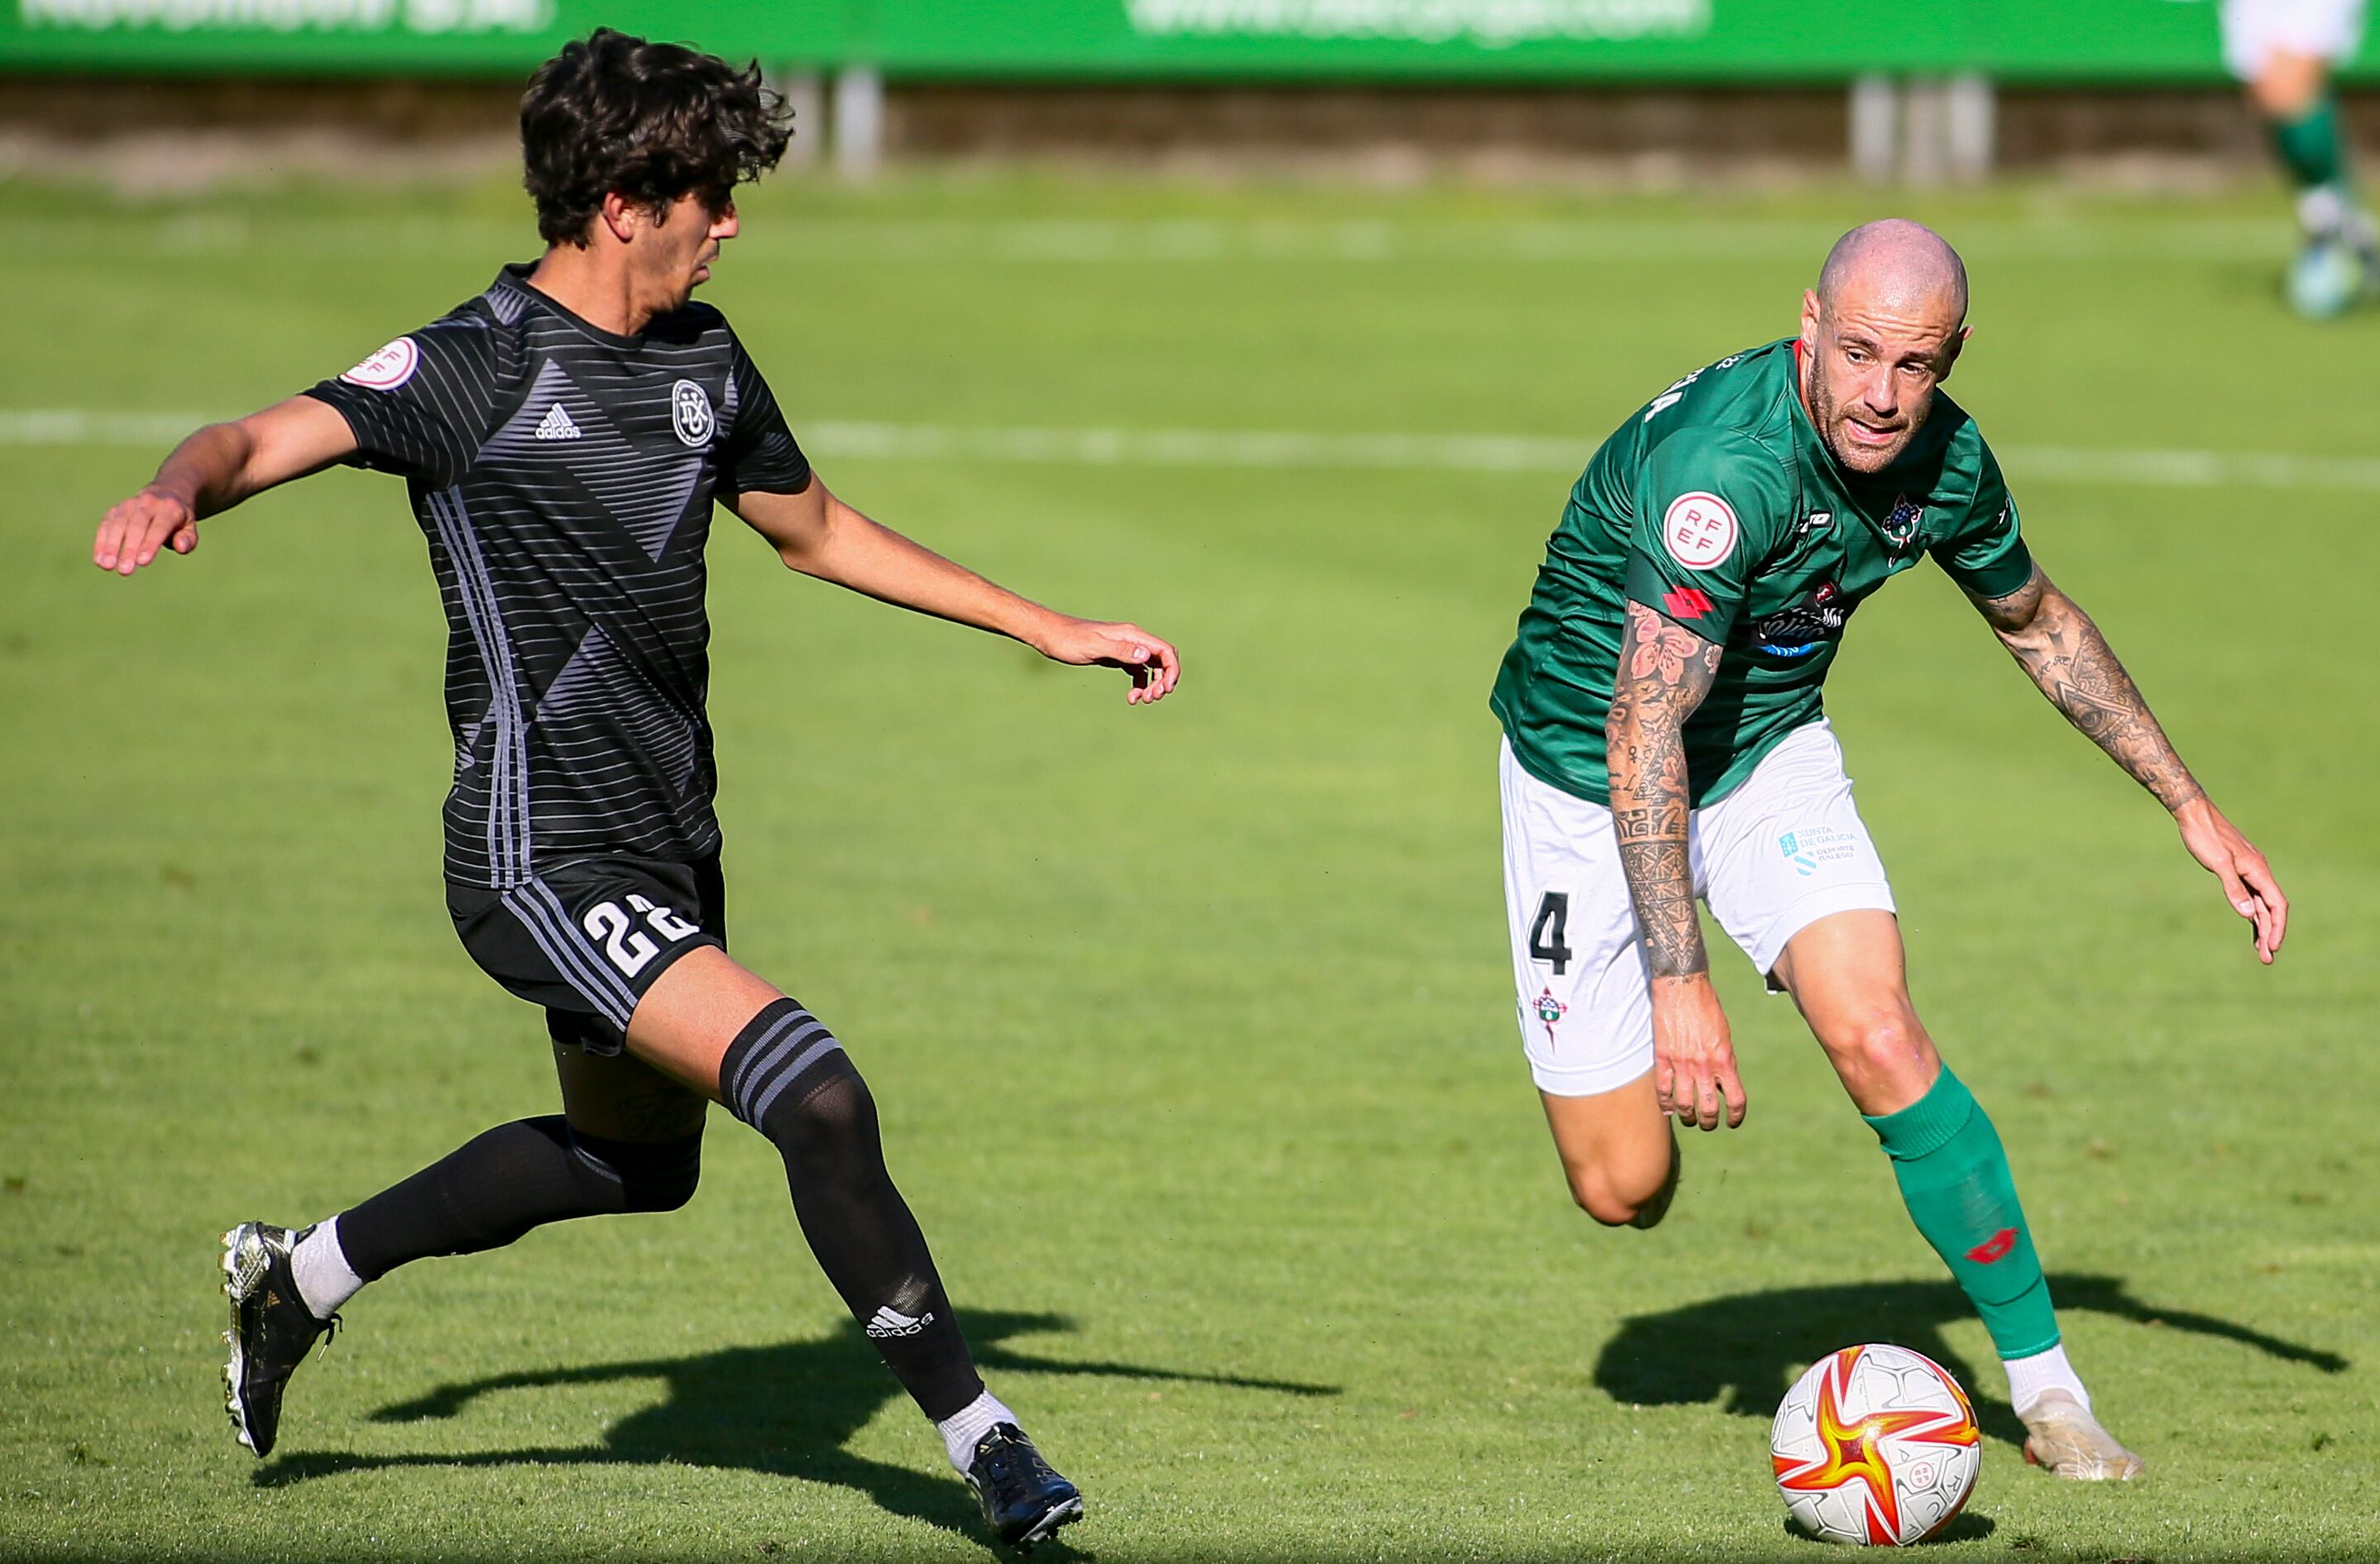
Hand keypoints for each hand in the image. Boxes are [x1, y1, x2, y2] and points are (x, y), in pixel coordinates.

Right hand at [95, 487, 198, 575]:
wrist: (166, 493)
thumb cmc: (179, 519)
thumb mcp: (190, 527)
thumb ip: (188, 539)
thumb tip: (180, 547)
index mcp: (169, 508)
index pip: (159, 527)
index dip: (150, 544)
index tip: (142, 562)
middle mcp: (147, 503)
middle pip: (136, 526)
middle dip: (129, 549)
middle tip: (125, 571)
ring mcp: (129, 505)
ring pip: (118, 524)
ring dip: (111, 546)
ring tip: (106, 566)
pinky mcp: (116, 510)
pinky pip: (106, 524)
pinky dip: (101, 541)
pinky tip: (99, 559)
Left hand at [1030, 616, 1180, 705]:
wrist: (1051, 635)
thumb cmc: (1070, 640)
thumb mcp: (1095, 647)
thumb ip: (1121, 651)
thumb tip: (1146, 656)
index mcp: (1132, 635)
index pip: (1165, 650)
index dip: (1172, 670)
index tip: (1166, 690)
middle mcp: (1133, 640)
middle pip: (1162, 660)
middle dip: (1164, 680)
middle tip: (1151, 698)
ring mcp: (1126, 648)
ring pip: (1152, 667)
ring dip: (1152, 685)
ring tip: (1142, 700)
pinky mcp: (1117, 657)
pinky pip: (1138, 672)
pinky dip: (1139, 685)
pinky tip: (1131, 697)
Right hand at [1650, 973, 1745, 1129]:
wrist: (1682, 987)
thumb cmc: (1707, 1007)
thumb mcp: (1724, 1035)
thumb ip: (1723, 1060)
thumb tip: (1721, 1082)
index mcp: (1725, 1060)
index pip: (1735, 1100)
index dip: (1735, 1116)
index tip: (1732, 1122)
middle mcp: (1704, 1066)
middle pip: (1708, 1108)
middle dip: (1709, 1122)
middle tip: (1707, 1123)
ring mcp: (1682, 1064)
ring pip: (1685, 1105)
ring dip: (1688, 1117)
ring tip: (1688, 1118)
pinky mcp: (1663, 1058)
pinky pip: (1663, 1090)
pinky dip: (1666, 1104)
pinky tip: (1668, 1109)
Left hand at [2174, 796, 2286, 963]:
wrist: (2194, 814)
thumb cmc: (2205, 836)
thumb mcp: (2218, 863)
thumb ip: (2233, 888)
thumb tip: (2248, 914)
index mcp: (2258, 870)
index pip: (2276, 904)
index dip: (2277, 927)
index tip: (2273, 947)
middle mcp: (2258, 871)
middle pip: (2270, 908)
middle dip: (2270, 933)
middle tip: (2266, 959)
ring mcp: (2248, 871)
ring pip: (2260, 904)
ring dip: (2261, 926)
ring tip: (2261, 950)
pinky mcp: (2237, 870)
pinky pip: (2250, 896)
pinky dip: (2252, 913)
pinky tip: (2250, 924)